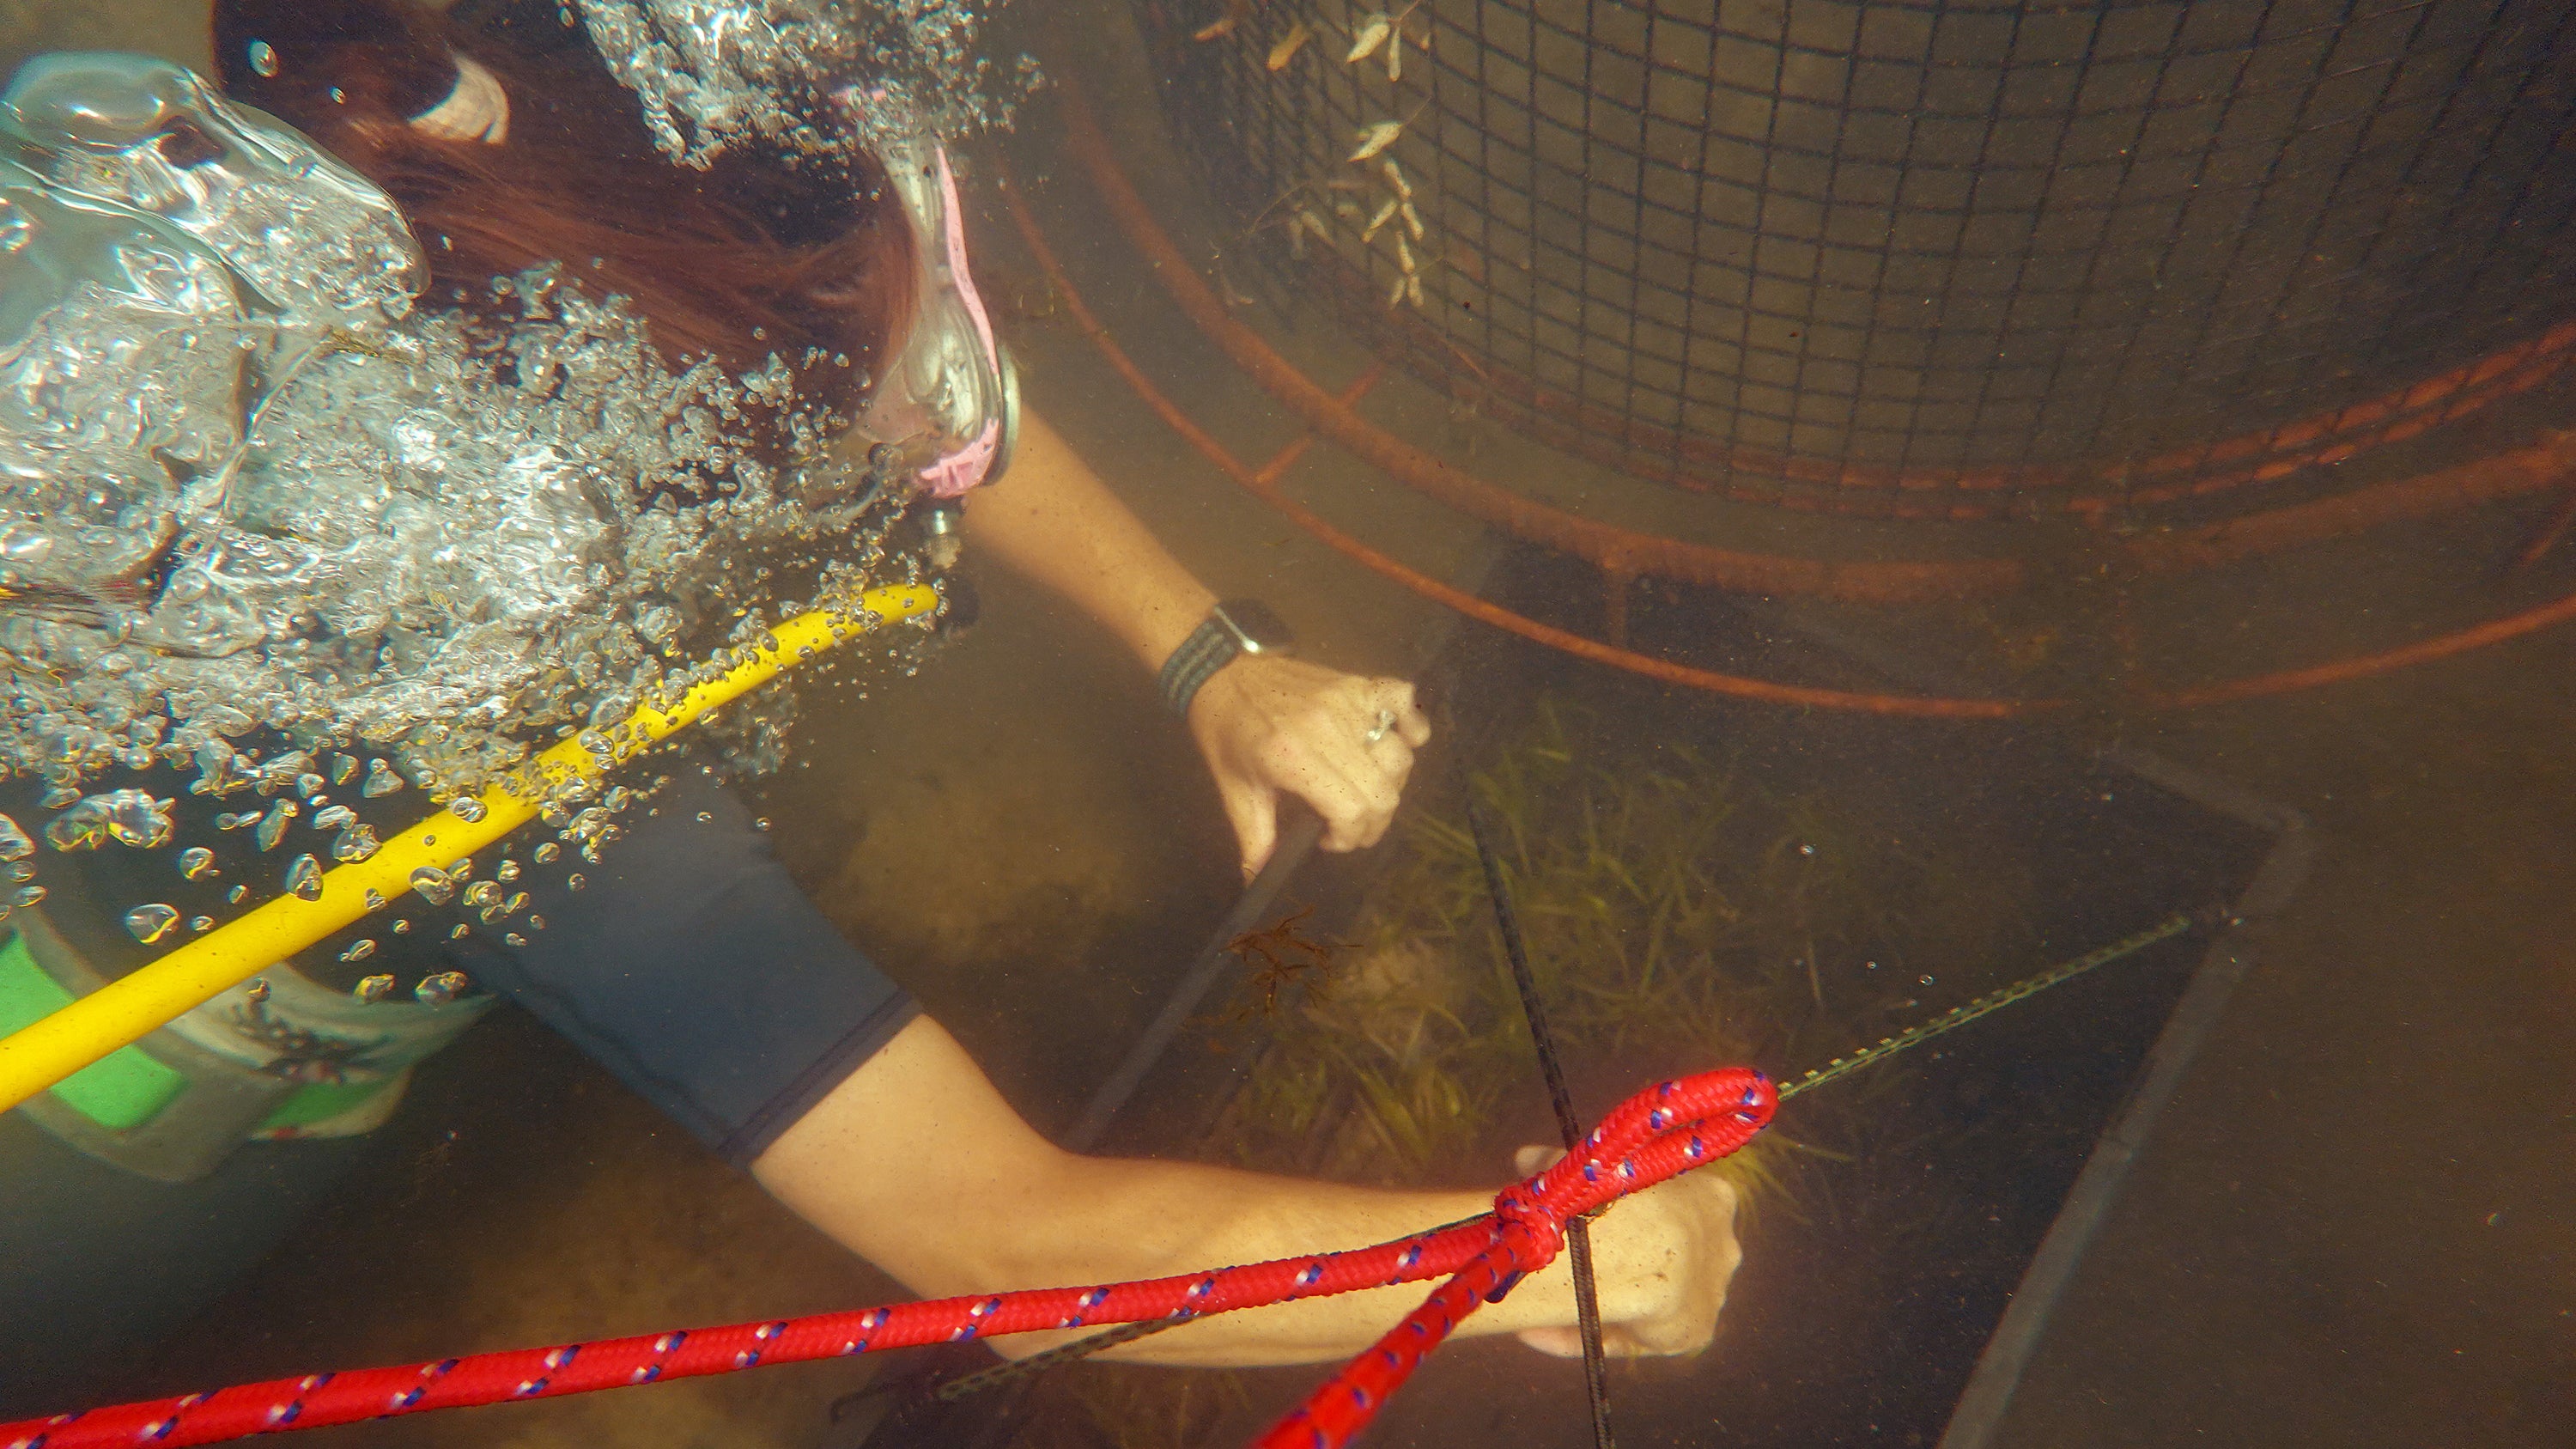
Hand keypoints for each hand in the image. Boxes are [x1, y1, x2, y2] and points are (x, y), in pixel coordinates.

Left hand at [1185, 654, 1432, 876]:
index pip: (1353, 810)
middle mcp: (1327, 729)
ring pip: (1399, 756)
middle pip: (1383, 791)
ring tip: (1362, 791)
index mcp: (1294, 758)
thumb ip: (1254, 837)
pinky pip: (1404, 701)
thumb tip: (1258, 879)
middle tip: (1348, 824)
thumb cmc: (1226, 733)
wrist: (1222, 673)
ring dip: (1389, 784)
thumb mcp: (1235, 790)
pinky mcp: (1356, 683)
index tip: (1328, 839)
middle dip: (1372, 822)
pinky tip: (1400, 742)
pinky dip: (1411, 724)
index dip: (1350, 836)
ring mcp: (1347, 701)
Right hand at [1508, 1145, 1743, 1358]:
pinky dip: (1595, 1331)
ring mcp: (1715, 1289)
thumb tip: (1526, 1159)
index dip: (1627, 1212)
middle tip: (1572, 1263)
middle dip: (1626, 1258)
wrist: (1645, 1248)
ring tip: (1547, 1301)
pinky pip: (1639, 1334)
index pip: (1671, 1206)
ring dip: (1608, 1298)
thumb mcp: (1587, 1166)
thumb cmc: (1617, 1193)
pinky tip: (1542, 1333)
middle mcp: (1722, 1243)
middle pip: (1669, 1254)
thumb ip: (1560, 1164)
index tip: (1585, 1219)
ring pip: (1653, 1296)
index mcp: (1711, 1197)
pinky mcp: (1701, 1330)